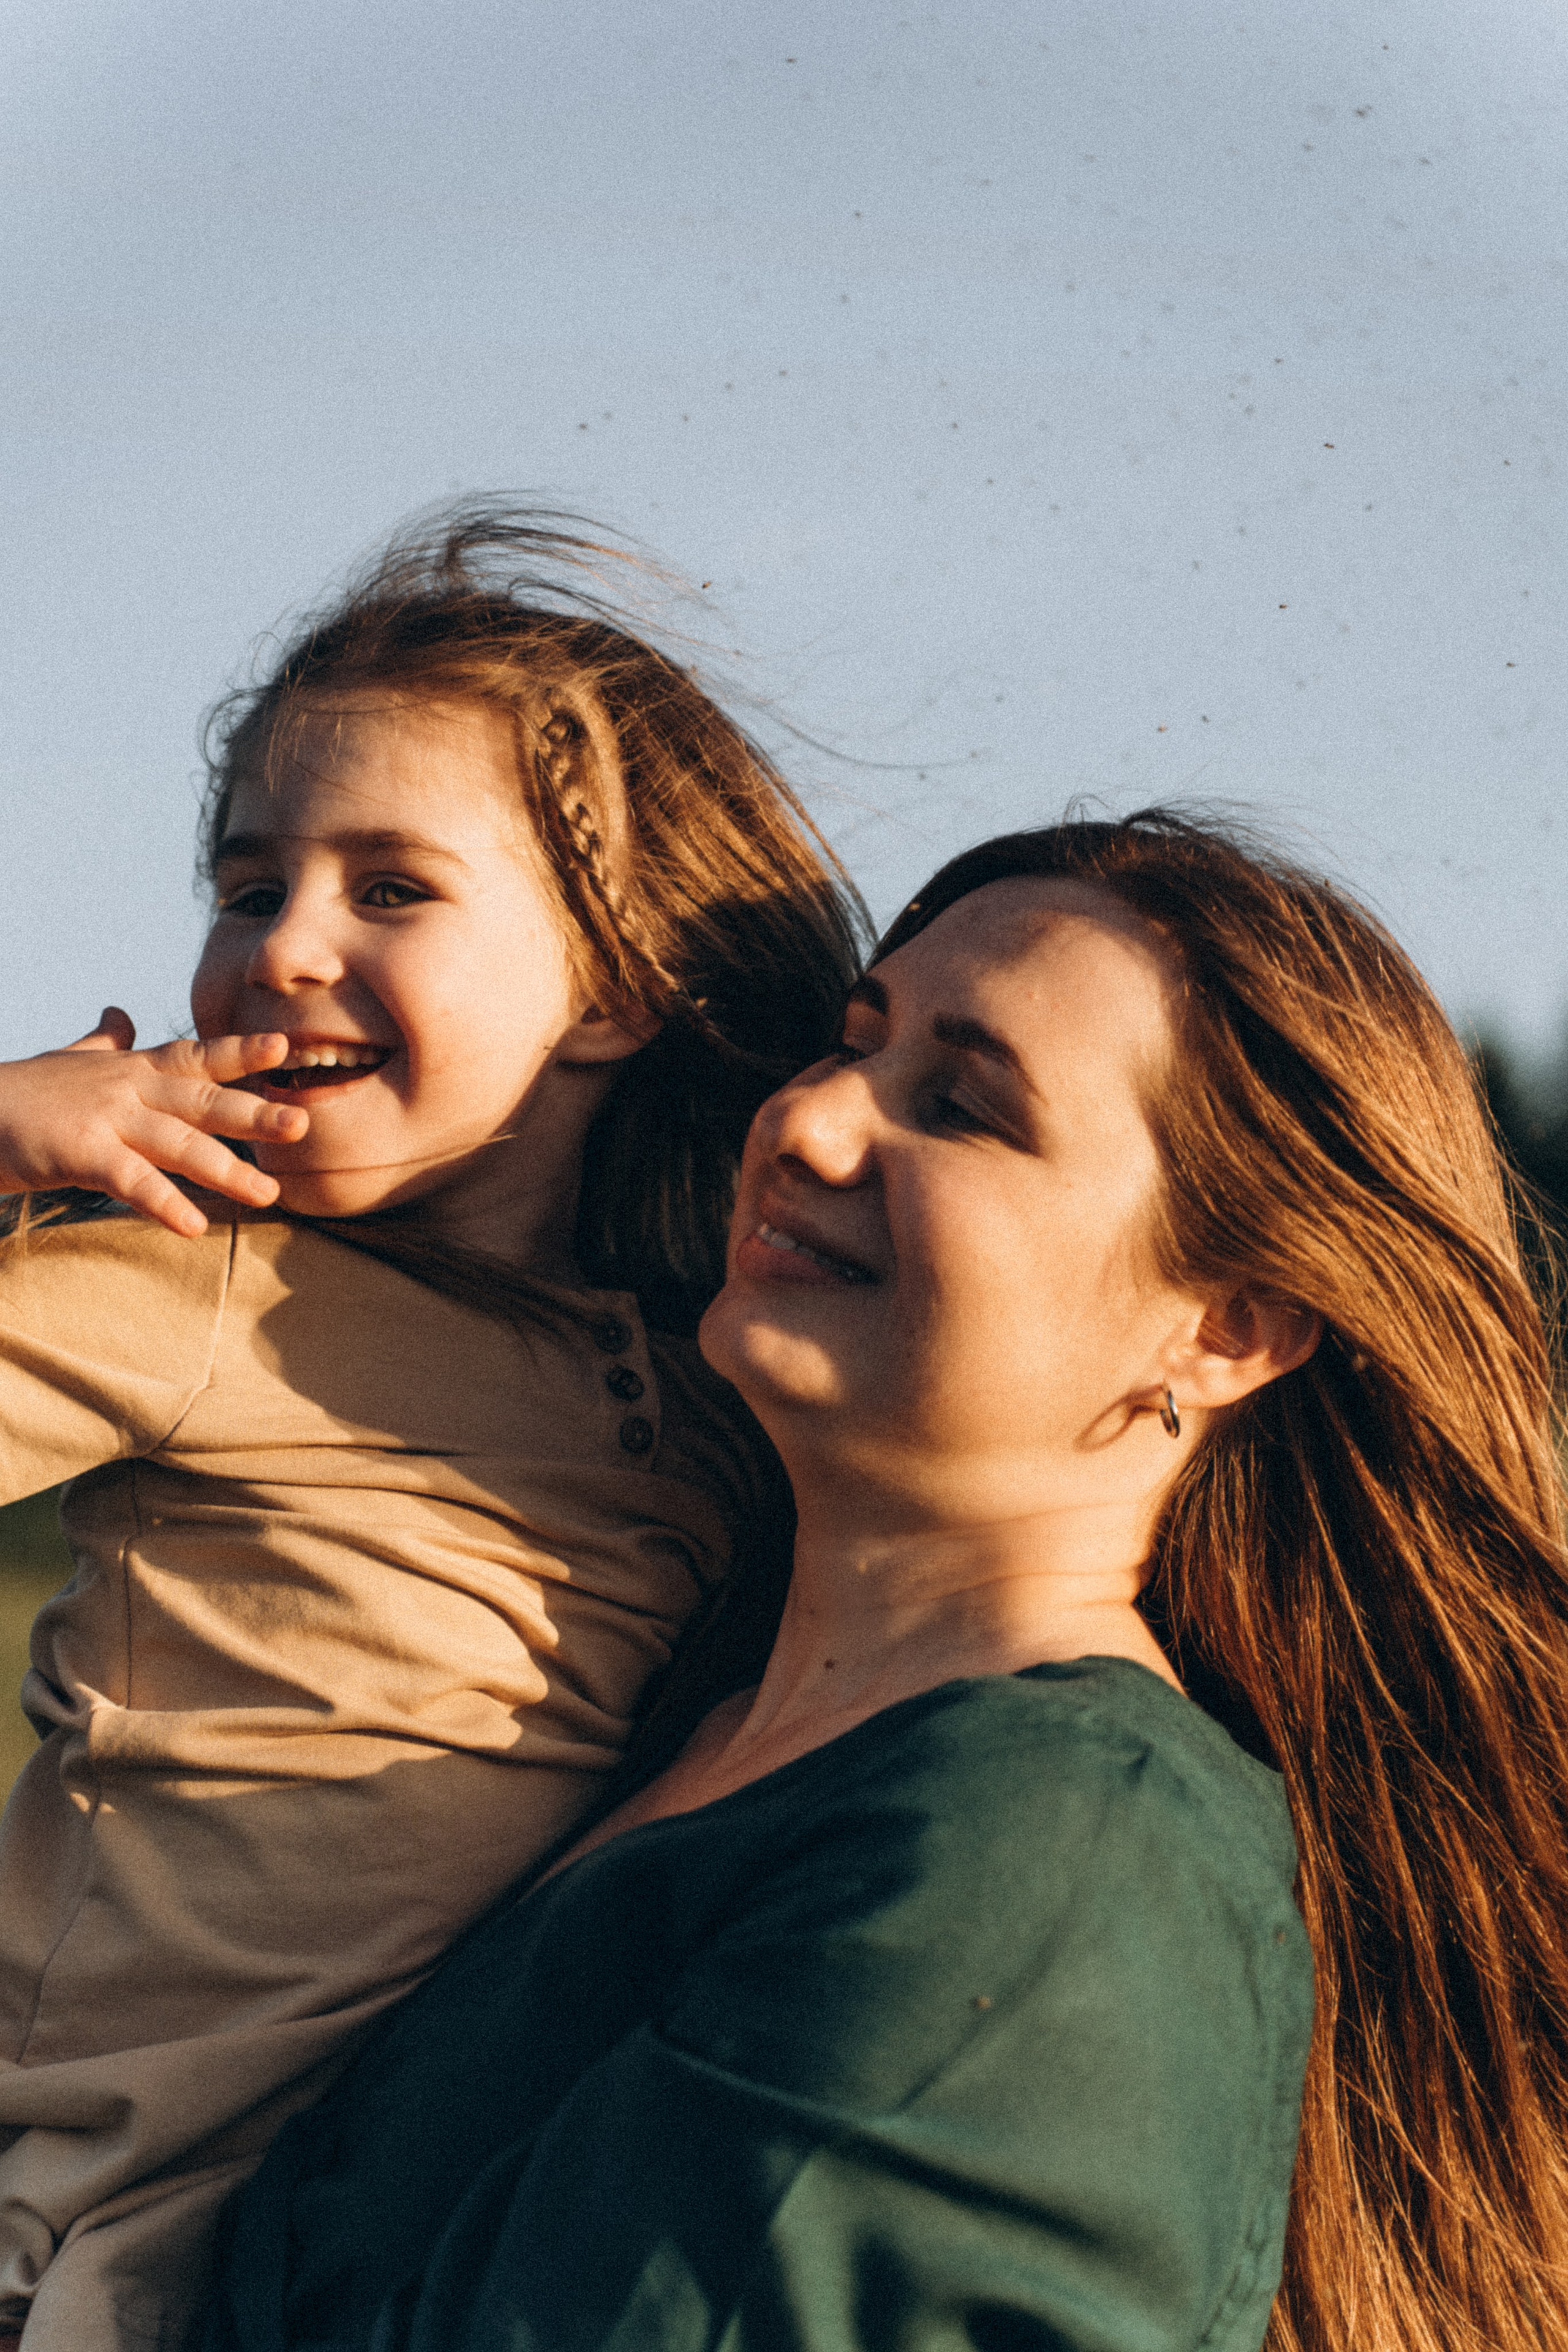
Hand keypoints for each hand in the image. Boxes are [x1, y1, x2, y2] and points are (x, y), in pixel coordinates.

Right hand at [0, 1007, 309, 1237]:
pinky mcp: (79, 1153)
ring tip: (269, 1194)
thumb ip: (103, 1042)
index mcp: (131, 1069)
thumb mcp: (69, 1061)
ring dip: (226, 1170)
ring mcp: (105, 1119)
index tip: (283, 1047)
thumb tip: (119, 1013)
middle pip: (201, 1101)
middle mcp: (127, 1089)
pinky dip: (163, 1203)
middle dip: (254, 1113)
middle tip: (302, 1125)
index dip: (239, 1052)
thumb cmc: (23, 1096)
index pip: (195, 1057)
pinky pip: (131, 1181)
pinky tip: (193, 1226)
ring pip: (177, 1143)